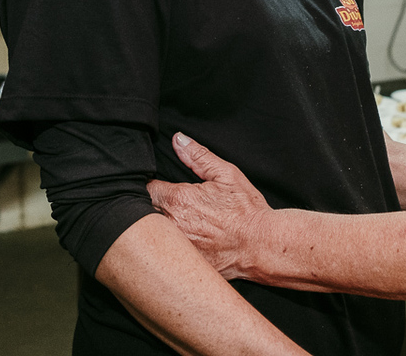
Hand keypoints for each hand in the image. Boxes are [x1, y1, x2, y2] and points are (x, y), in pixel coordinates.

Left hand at [148, 132, 271, 280]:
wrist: (263, 246)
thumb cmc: (247, 210)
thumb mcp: (226, 175)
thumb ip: (199, 156)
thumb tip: (178, 139)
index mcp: (178, 199)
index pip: (146, 189)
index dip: (150, 186)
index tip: (159, 187)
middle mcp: (171, 225)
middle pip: (143, 214)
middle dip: (150, 208)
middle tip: (168, 206)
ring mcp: (175, 248)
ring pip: (151, 237)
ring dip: (157, 230)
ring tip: (177, 225)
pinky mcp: (182, 265)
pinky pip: (165, 257)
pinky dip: (170, 250)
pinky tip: (185, 245)